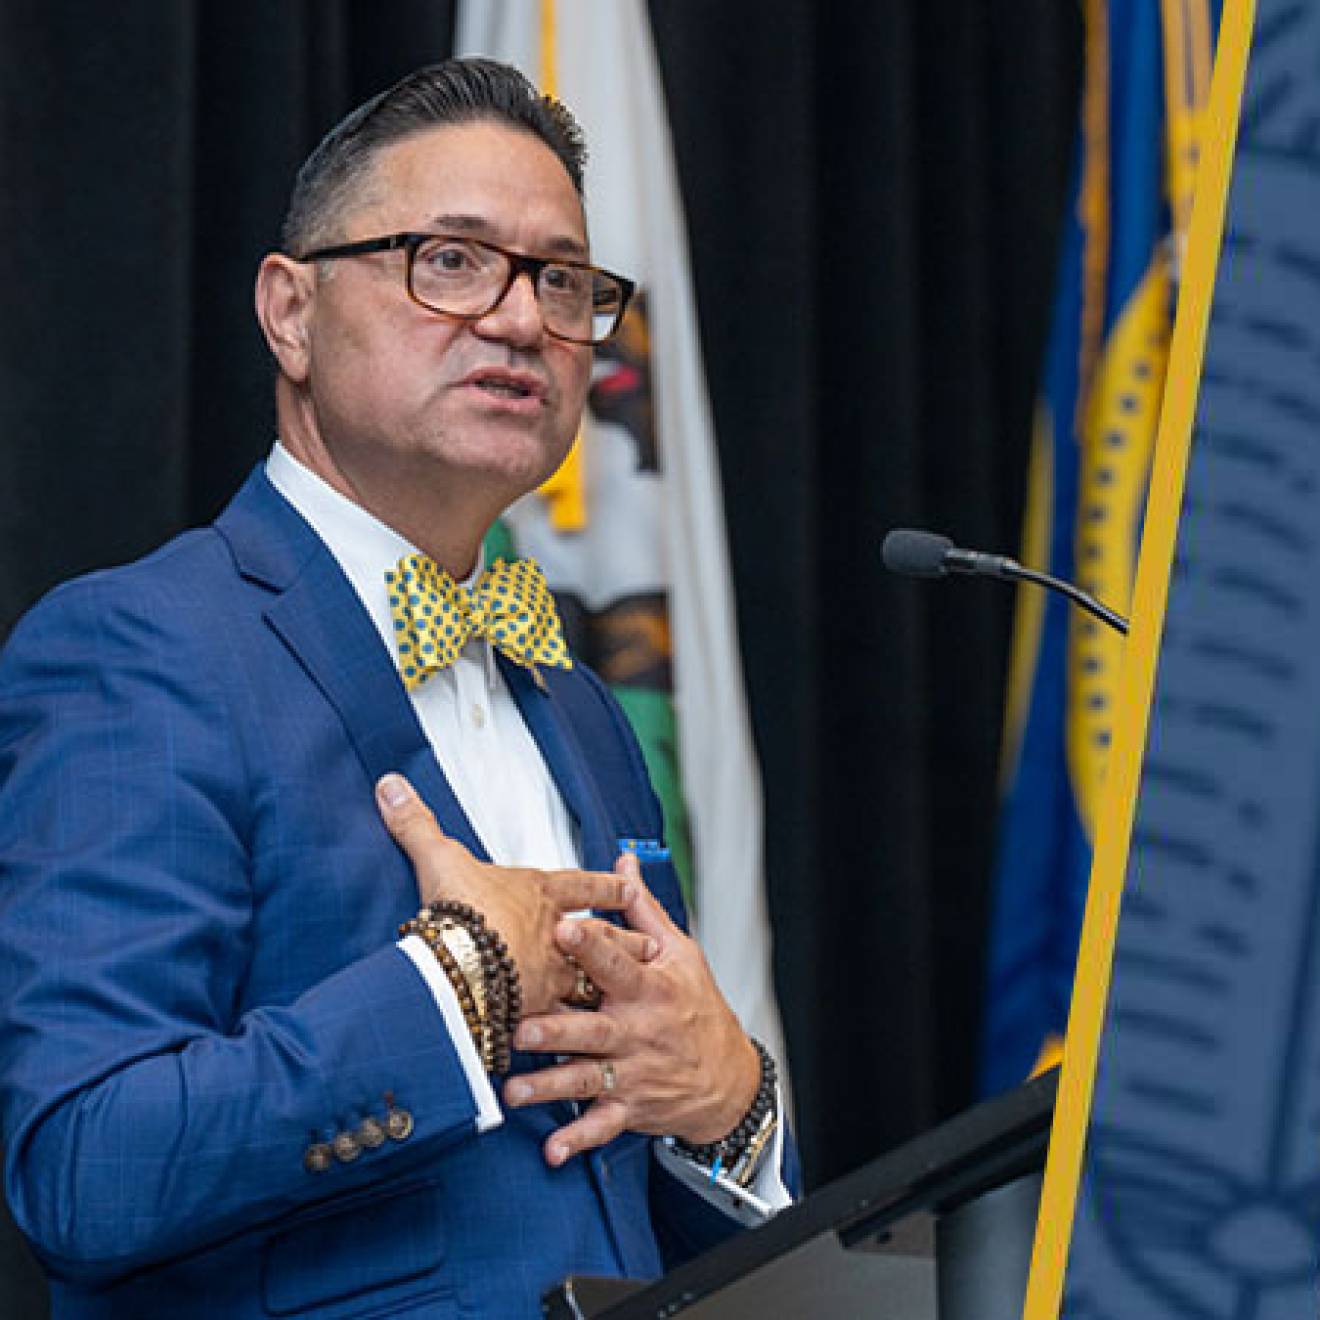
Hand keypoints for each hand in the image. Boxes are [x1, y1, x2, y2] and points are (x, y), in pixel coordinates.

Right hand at [375, 773, 646, 1015]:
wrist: (462, 963)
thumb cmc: (461, 907)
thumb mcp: (439, 856)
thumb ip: (417, 824)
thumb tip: (391, 785)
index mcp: (542, 894)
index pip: (583, 885)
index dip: (606, 885)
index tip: (629, 885)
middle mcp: (557, 936)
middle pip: (603, 939)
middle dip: (627, 943)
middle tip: (652, 947)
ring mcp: (552, 979)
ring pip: (591, 986)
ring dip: (608, 993)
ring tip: (627, 1000)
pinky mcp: (537, 1016)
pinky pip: (561, 1029)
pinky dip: (570, 1038)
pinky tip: (581, 1048)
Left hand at [504, 853, 761, 1166]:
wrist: (729, 1077)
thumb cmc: (698, 1007)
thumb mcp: (680, 953)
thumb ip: (641, 910)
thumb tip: (622, 861)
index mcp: (649, 988)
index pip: (617, 962)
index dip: (590, 945)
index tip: (562, 927)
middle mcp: (638, 1031)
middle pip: (592, 1028)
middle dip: (556, 1029)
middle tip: (519, 1027)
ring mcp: (632, 1073)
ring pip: (586, 1079)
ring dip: (549, 1086)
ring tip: (514, 1090)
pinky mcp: (628, 1107)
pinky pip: (601, 1126)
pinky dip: (577, 1141)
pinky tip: (552, 1151)